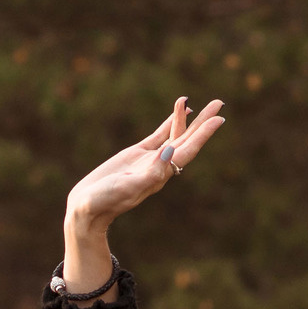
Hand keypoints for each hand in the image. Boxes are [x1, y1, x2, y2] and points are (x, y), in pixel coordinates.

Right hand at [59, 96, 227, 294]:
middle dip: (203, 122)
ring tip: (197, 101)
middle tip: (219, 102)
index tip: (218, 119)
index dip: (203, 135)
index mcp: (161, 174)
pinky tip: (179, 111)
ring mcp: (150, 159)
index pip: (188, 150)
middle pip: (187, 140)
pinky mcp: (137, 154)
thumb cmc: (107, 201)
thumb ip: (151, 172)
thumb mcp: (129, 187)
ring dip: (186, 119)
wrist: (88, 207)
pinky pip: (159, 135)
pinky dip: (170, 123)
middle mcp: (161, 166)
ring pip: (174, 135)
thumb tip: (170, 151)